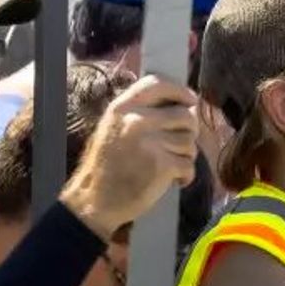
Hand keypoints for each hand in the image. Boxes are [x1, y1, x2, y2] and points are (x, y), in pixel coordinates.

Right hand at [59, 76, 198, 238]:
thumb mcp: (114, 128)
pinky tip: (174, 180)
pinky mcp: (162, 164)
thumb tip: (185, 104)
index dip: (180, 90)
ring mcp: (150, 142)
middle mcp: (136, 120)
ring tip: (169, 165)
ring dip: (186, 155)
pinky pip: (188, 164)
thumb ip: (142, 112)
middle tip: (178, 146)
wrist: (94, 203)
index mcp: (123, 107)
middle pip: (184, 115)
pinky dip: (185, 175)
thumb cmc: (107, 166)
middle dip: (188, 131)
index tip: (191, 101)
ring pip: (189, 140)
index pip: (158, 83)